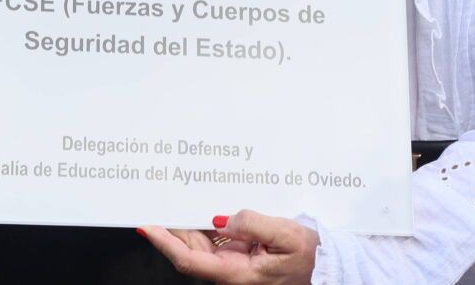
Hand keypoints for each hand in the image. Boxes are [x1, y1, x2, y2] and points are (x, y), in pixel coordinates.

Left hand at [139, 211, 318, 282]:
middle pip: (191, 250)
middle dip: (174, 226)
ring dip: (190, 224)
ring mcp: (234, 266)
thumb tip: (222, 217)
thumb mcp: (286, 235)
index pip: (190, 260)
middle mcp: (230, 273)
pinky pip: (217, 242)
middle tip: (159, 200)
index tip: (148, 226)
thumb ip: (252, 224)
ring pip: (202, 245)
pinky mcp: (240, 258)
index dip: (166, 242)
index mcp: (237, 274)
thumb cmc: (310, 256)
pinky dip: (208, 225)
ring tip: (179, 199)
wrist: (326, 268)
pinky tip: (206, 209)